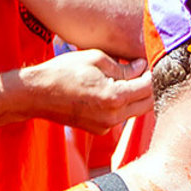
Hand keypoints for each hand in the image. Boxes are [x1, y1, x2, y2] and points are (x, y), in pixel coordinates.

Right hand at [23, 50, 152, 133]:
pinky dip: (123, 105)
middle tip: (147, 71)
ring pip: (135, 112)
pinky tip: (113, 92)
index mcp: (115, 97)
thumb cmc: (63, 72)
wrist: (37, 95)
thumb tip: (142, 68)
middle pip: (147, 104)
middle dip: (150, 88)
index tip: (152, 62)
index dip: (153, 74)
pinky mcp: (100, 131)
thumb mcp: (94, 59)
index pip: (148, 88)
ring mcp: (107, 126)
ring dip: (137, 97)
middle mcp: (115, 116)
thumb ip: (122, 67)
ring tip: (131, 79)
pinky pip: (120, 117)